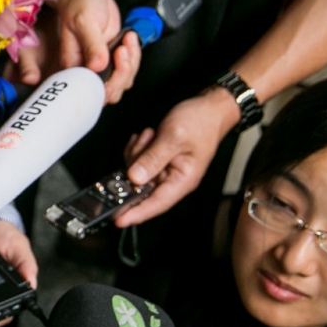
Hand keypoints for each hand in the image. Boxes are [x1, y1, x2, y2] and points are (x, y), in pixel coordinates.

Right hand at [13, 0, 140, 101]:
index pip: (92, 91)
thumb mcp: (84, 21)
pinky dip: (135, 55)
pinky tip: (130, 38)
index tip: (114, 60)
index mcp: (73, 66)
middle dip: (123, 72)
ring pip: (123, 81)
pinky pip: (129, 68)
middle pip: (111, 91)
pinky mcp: (112, 58)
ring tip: (127, 39)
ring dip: (131, 62)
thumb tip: (98, 65)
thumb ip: (92, 44)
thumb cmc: (79, 4)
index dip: (108, 84)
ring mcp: (101, 65)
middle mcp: (86, 70)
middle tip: (122, 48)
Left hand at [115, 86, 240, 226]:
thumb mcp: (174, 137)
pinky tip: (148, 137)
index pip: (156, 204)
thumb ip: (153, 158)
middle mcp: (173, 179)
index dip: (136, 213)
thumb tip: (135, 178)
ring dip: (138, 152)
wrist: (210, 107)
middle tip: (145, 144)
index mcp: (182, 180)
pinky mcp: (158, 161)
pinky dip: (138, 148)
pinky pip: (138, 161)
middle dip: (135, 166)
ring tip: (150, 136)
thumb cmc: (201, 122)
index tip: (117, 219)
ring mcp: (165, 170)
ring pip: (136, 172)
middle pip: (141, 187)